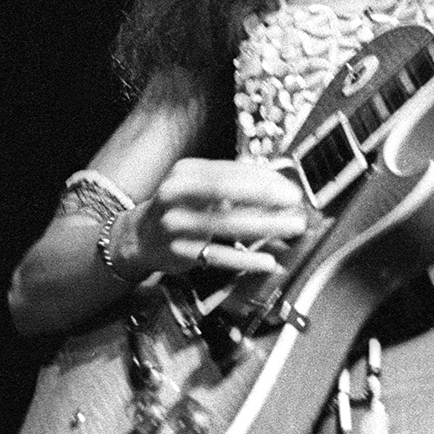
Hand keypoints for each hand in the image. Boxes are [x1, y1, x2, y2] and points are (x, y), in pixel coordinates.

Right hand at [112, 158, 307, 276]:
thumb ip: (231, 180)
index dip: (262, 179)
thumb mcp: (197, 184)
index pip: (229, 171)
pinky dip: (245, 260)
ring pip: (227, 225)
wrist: (139, 236)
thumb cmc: (179, 206)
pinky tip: (267, 261)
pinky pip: (218, 256)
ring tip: (291, 227)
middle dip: (265, 197)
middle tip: (294, 203)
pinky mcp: (180, 252)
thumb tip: (276, 181)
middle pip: (226, 193)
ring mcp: (176, 225)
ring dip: (265, 226)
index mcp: (186, 173)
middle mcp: (177, 195)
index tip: (289, 186)